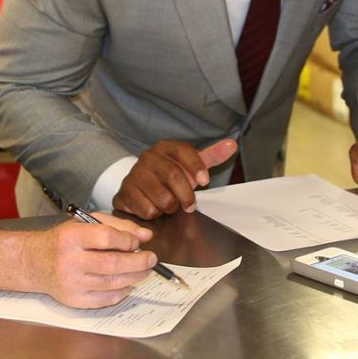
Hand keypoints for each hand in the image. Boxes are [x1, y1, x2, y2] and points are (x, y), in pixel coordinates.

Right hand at [28, 213, 156, 308]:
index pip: (106, 238)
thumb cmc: (64, 241)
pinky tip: (127, 283)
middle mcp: (69, 261)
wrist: (36, 263)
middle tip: (151, 259)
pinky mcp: (74, 300)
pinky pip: (106, 299)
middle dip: (138, 262)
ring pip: (112, 283)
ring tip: (143, 270)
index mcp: (71, 237)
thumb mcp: (86, 223)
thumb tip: (145, 236)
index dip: (127, 240)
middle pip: (113, 264)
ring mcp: (71, 283)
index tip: (137, 242)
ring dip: (134, 277)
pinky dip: (122, 292)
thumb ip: (117, 226)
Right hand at [112, 139, 237, 219]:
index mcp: (165, 148)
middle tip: (190, 205)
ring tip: (169, 204)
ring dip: (171, 207)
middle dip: (186, 195)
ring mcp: (134, 175)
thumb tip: (232, 144)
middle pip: (173, 176)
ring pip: (162, 198)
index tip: (205, 181)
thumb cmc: (169, 176)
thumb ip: (211, 156)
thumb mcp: (190, 165)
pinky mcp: (125, 193)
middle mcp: (148, 158)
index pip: (183, 151)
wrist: (138, 187)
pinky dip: (156, 214)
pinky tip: (153, 206)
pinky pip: (148, 210)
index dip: (196, 166)